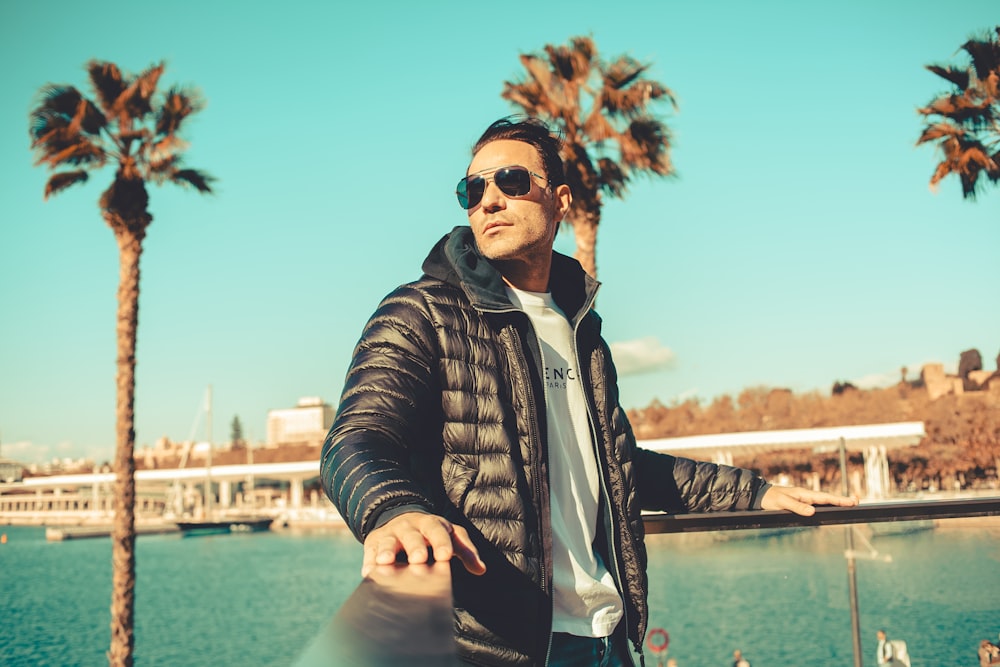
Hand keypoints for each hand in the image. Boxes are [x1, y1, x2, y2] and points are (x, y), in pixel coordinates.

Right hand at [361, 511, 485, 577]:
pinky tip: (368, 572)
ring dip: (387, 551)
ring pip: (389, 541)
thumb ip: (466, 551)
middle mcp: (409, 526)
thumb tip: (481, 569)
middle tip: (418, 559)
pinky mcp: (374, 542)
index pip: (437, 530)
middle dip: (414, 546)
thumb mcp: (451, 536)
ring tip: (386, 562)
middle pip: (412, 535)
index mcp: (431, 524)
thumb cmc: (433, 533)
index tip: (445, 556)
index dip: (441, 542)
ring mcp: (390, 533)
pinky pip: (370, 551)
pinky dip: (369, 560)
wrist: (402, 518)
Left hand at [759, 485, 857, 515]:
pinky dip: (827, 506)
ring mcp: (805, 500)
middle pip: (828, 499)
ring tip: (849, 505)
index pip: (825, 498)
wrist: (761, 496)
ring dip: (836, 503)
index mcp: (804, 494)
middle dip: (842, 500)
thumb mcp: (782, 503)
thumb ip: (797, 507)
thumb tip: (812, 511)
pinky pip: (817, 506)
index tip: (851, 501)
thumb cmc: (771, 498)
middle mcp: (807, 496)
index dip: (839, 500)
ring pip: (824, 502)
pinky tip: (832, 509)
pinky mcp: (802, 504)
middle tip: (857, 502)